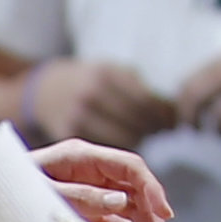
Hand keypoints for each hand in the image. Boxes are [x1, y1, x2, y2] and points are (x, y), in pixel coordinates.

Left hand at [30, 140, 173, 221]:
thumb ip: (82, 197)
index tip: (164, 215)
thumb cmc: (8, 194)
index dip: (152, 189)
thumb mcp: (43, 197)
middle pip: (136, 191)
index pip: (130, 168)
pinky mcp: (88, 214)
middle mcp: (93, 173)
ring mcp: (92, 193)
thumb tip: (123, 201)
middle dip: (150, 218)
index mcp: (83, 157)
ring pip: (132, 210)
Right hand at [35, 57, 180, 149]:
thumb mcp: (113, 72)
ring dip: (140, 139)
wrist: (46, 90)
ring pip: (123, 138)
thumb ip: (140, 89)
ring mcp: (78, 116)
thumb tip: (173, 112)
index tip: (173, 119)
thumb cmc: (90, 80)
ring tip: (146, 135)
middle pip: (136, 120)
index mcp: (107, 75)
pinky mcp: (69, 136)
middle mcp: (92, 95)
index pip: (145, 100)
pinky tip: (125, 143)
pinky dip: (119, 149)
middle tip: (163, 129)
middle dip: (154, 127)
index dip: (163, 113)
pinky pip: (104, 149)